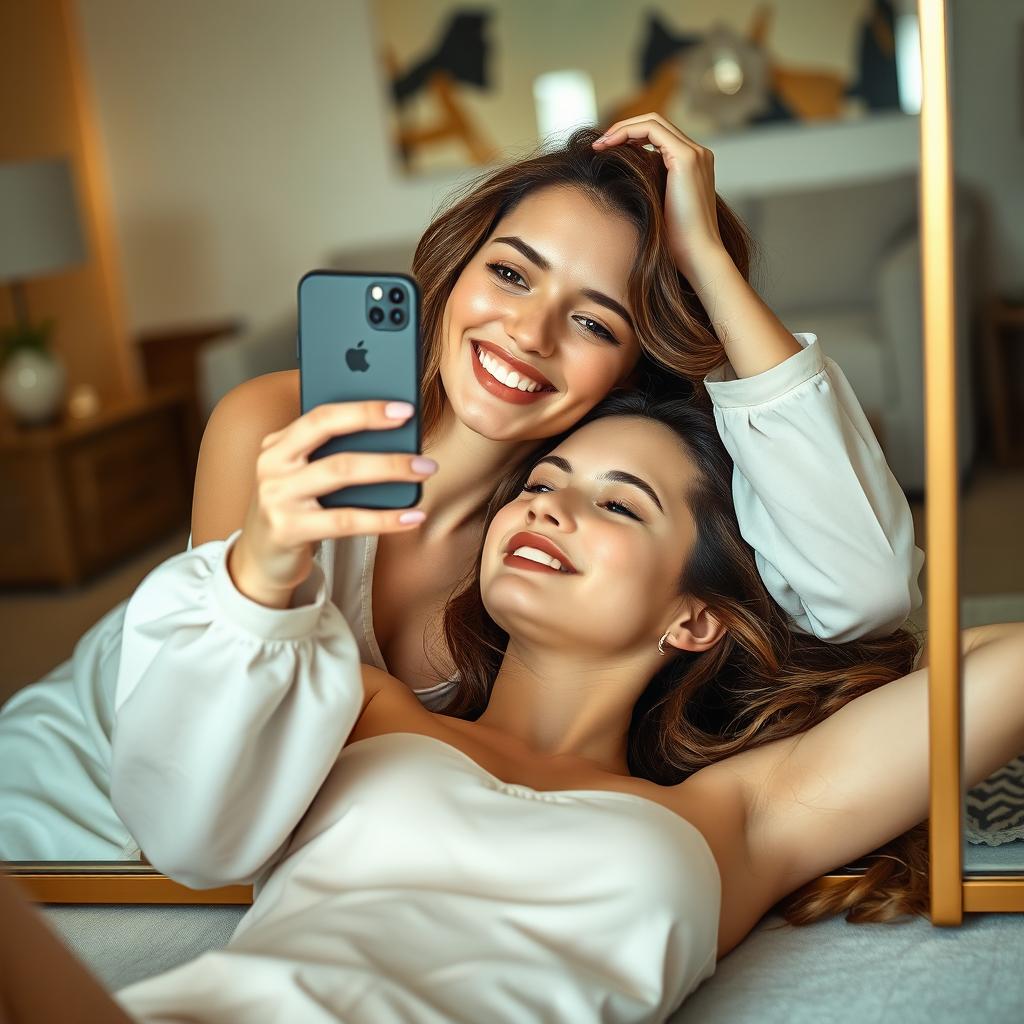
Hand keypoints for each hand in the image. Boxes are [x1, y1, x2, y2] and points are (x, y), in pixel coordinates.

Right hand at [229, 400, 435, 606]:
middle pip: (328, 434)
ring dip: (390, 467)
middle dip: (376, 427)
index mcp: (278, 444)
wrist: (262, 560)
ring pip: (341, 472)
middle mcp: (272, 464)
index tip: (404, 407)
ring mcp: (277, 497)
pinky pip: (346, 520)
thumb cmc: (297, 510)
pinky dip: (384, 517)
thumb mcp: (305, 476)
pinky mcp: (287, 530)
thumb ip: (332, 454)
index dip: (363, 408)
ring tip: (424, 469)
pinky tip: (412, 516)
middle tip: (416, 427)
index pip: (322, 414)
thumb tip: (394, 435)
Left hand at [593, 113, 725, 281]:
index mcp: (693, 165)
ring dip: (623, 129)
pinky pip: (652, 129)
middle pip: (656, 123)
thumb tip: (620, 176)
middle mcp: (698, 154)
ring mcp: (695, 154)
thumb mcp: (656, 207)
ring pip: (654, 121)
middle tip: (599, 146)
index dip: (630, 138)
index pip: (659, 136)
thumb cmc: (675, 242)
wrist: (696, 256)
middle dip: (624, 129)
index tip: (606, 152)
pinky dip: (628, 132)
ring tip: (600, 146)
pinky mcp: (687, 158)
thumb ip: (647, 186)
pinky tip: (609, 146)